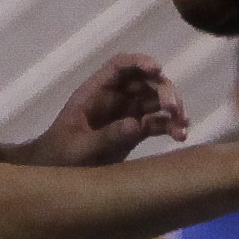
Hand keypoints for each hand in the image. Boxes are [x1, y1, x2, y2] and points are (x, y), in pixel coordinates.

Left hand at [27, 53, 187, 168]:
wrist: (56, 175)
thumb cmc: (59, 157)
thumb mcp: (80, 149)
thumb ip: (106, 137)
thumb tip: (137, 125)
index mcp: (94, 93)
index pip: (118, 67)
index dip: (138, 62)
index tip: (156, 69)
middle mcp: (113, 99)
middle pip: (144, 82)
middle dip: (162, 90)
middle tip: (173, 107)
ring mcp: (125, 115)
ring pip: (155, 101)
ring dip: (172, 108)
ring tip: (182, 123)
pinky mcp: (134, 133)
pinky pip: (156, 123)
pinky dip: (170, 126)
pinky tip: (181, 135)